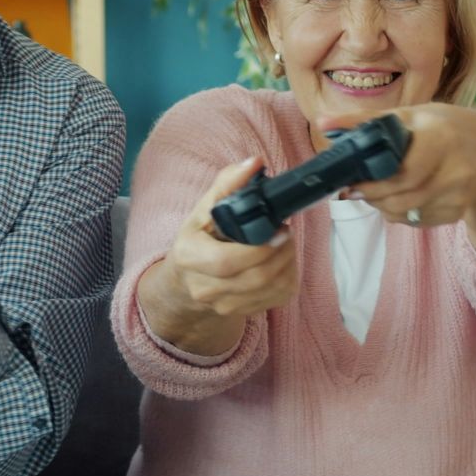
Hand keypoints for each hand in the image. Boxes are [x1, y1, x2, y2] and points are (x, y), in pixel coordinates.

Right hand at [156, 155, 300, 320]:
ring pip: (271, 289)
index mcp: (188, 258)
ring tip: (283, 244)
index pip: (226, 262)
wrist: (186, 282)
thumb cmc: (198, 240)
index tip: (278, 230)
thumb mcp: (203, 209)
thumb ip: (227, 184)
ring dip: (287, 263)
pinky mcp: (243, 312)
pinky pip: (278, 297)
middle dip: (280, 254)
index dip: (259, 249)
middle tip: (285, 233)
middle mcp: (203, 288)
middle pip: (255, 278)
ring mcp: (223, 305)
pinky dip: (289, 277)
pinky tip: (281, 261)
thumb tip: (254, 163)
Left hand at [321, 105, 475, 257]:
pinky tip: (400, 197)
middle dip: (371, 195)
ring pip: (405, 212)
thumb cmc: (449, 129)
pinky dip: (400, 213)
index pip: (402, 171)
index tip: (349, 181)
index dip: (372, 182)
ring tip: (374, 191)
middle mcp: (456, 169)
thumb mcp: (415, 115)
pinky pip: (416, 220)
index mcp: (442, 137)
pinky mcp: (457, 214)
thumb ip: (369, 120)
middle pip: (401, 196)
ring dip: (382, 205)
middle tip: (353, 189)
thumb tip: (323, 123)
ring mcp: (460, 195)